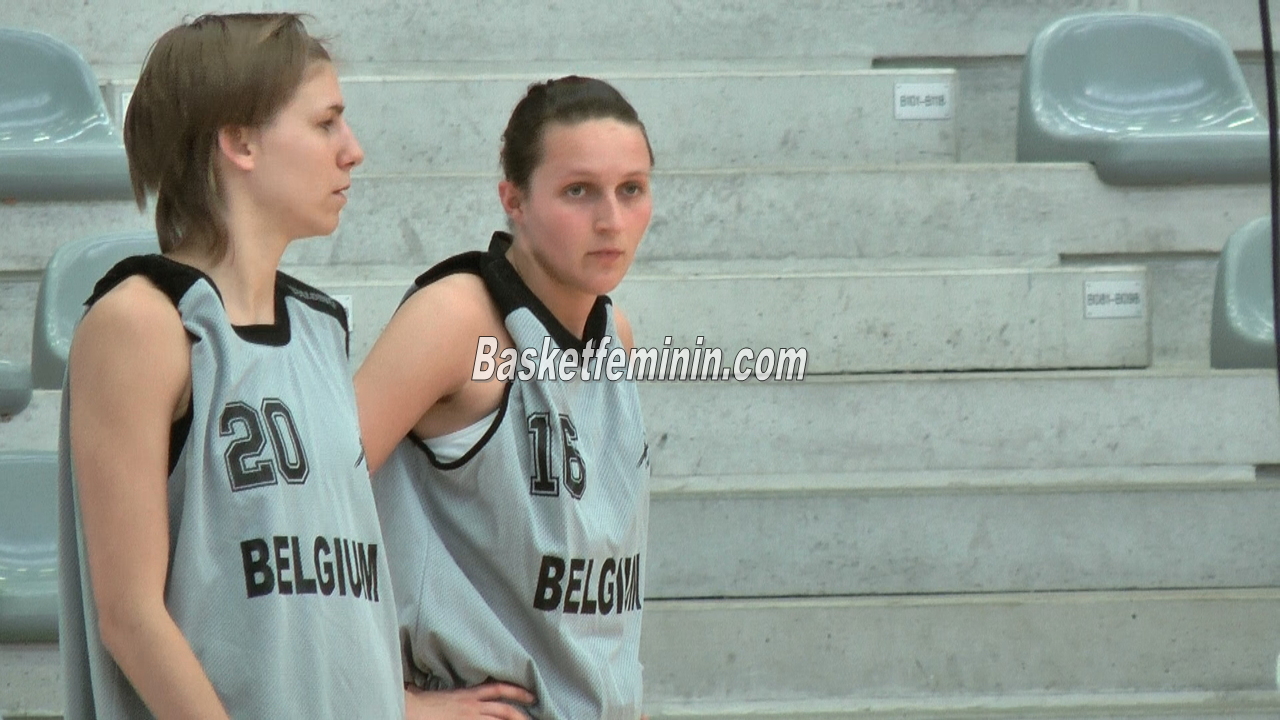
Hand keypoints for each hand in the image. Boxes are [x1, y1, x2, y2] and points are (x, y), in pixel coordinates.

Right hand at [405, 681, 535, 719]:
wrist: (411, 709)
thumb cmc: (420, 703)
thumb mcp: (438, 693)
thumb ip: (449, 694)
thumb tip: (436, 691)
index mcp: (468, 694)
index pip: (498, 688)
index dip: (517, 691)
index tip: (531, 695)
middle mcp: (473, 705)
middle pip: (505, 709)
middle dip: (522, 714)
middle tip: (535, 718)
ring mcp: (470, 717)